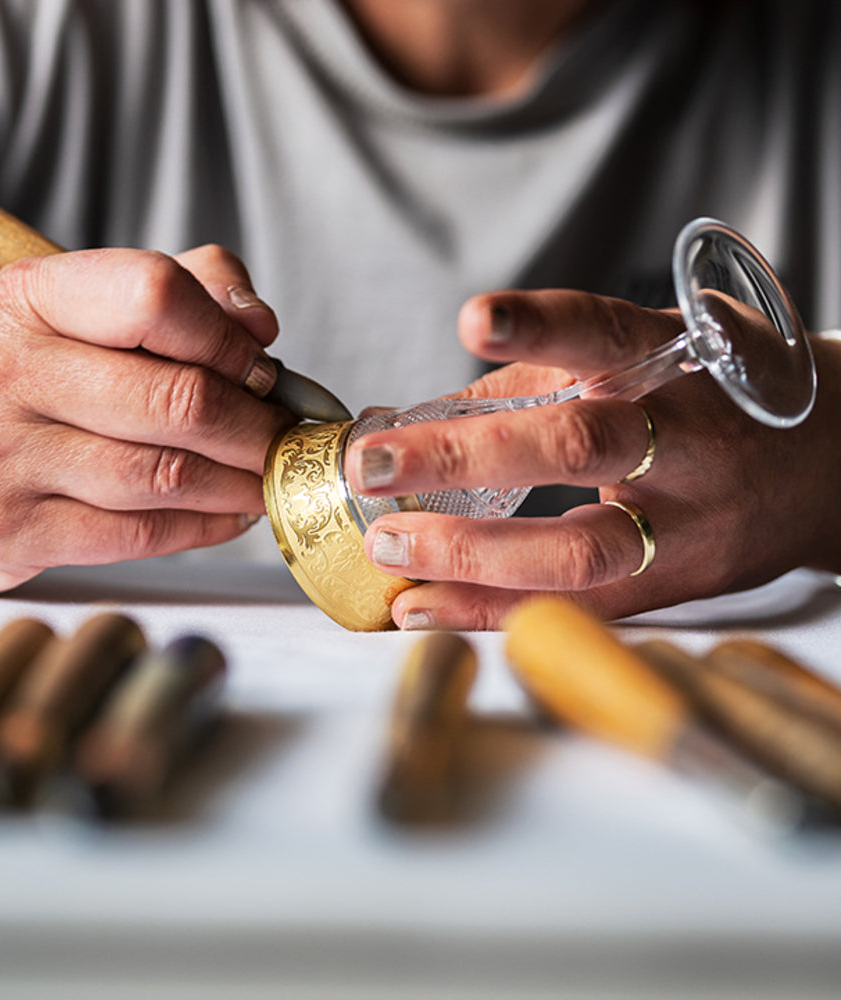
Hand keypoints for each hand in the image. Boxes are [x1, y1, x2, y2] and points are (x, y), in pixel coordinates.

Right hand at [0, 245, 292, 592]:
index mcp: (28, 297)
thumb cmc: (6, 389)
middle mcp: (5, 370)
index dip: (230, 335)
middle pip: (179, 397)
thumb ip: (171, 291)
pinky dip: (206, 526)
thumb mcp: (64, 316)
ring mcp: (1, 457)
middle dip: (258, 424)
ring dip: (243, 480)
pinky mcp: (9, 531)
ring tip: (269, 476)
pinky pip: (141, 533)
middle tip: (287, 436)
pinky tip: (232, 513)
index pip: (155, 293)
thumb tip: (259, 321)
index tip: (263, 366)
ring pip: (168, 473)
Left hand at [345, 290, 840, 628]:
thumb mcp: (649, 357)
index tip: (476, 319)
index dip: (541, 325)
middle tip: (373, 466)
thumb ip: (538, 378)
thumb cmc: (718, 398)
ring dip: (469, 552)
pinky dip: (491, 611)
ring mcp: (688, 522)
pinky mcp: (678, 584)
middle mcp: (687, 440)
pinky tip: (420, 608)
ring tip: (389, 546)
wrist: (833, 464)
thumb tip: (420, 413)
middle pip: (577, 446)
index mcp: (675, 362)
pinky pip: (578, 607)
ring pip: (579, 549)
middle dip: (461, 456)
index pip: (605, 333)